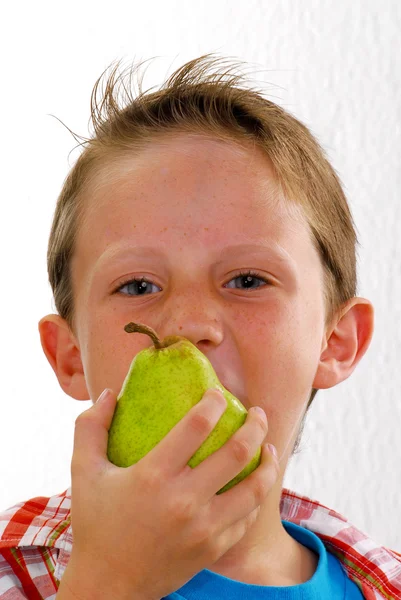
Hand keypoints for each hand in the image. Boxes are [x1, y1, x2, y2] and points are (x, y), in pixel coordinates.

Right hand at [62, 387, 278, 598]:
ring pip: (254, 488)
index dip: (214, 403)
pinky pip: (247, 517)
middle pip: (237, 452)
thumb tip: (108, 393)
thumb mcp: (83, 471)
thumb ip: (90, 427)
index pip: (196, 426)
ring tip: (267, 446)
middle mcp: (184, 500)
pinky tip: (254, 483)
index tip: (218, 394)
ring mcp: (203, 528)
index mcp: (154, 475)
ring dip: (267, 463)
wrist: (108, 586)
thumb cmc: (95, 524)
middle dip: (255, 426)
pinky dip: (256, 497)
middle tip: (257, 412)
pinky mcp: (213, 548)